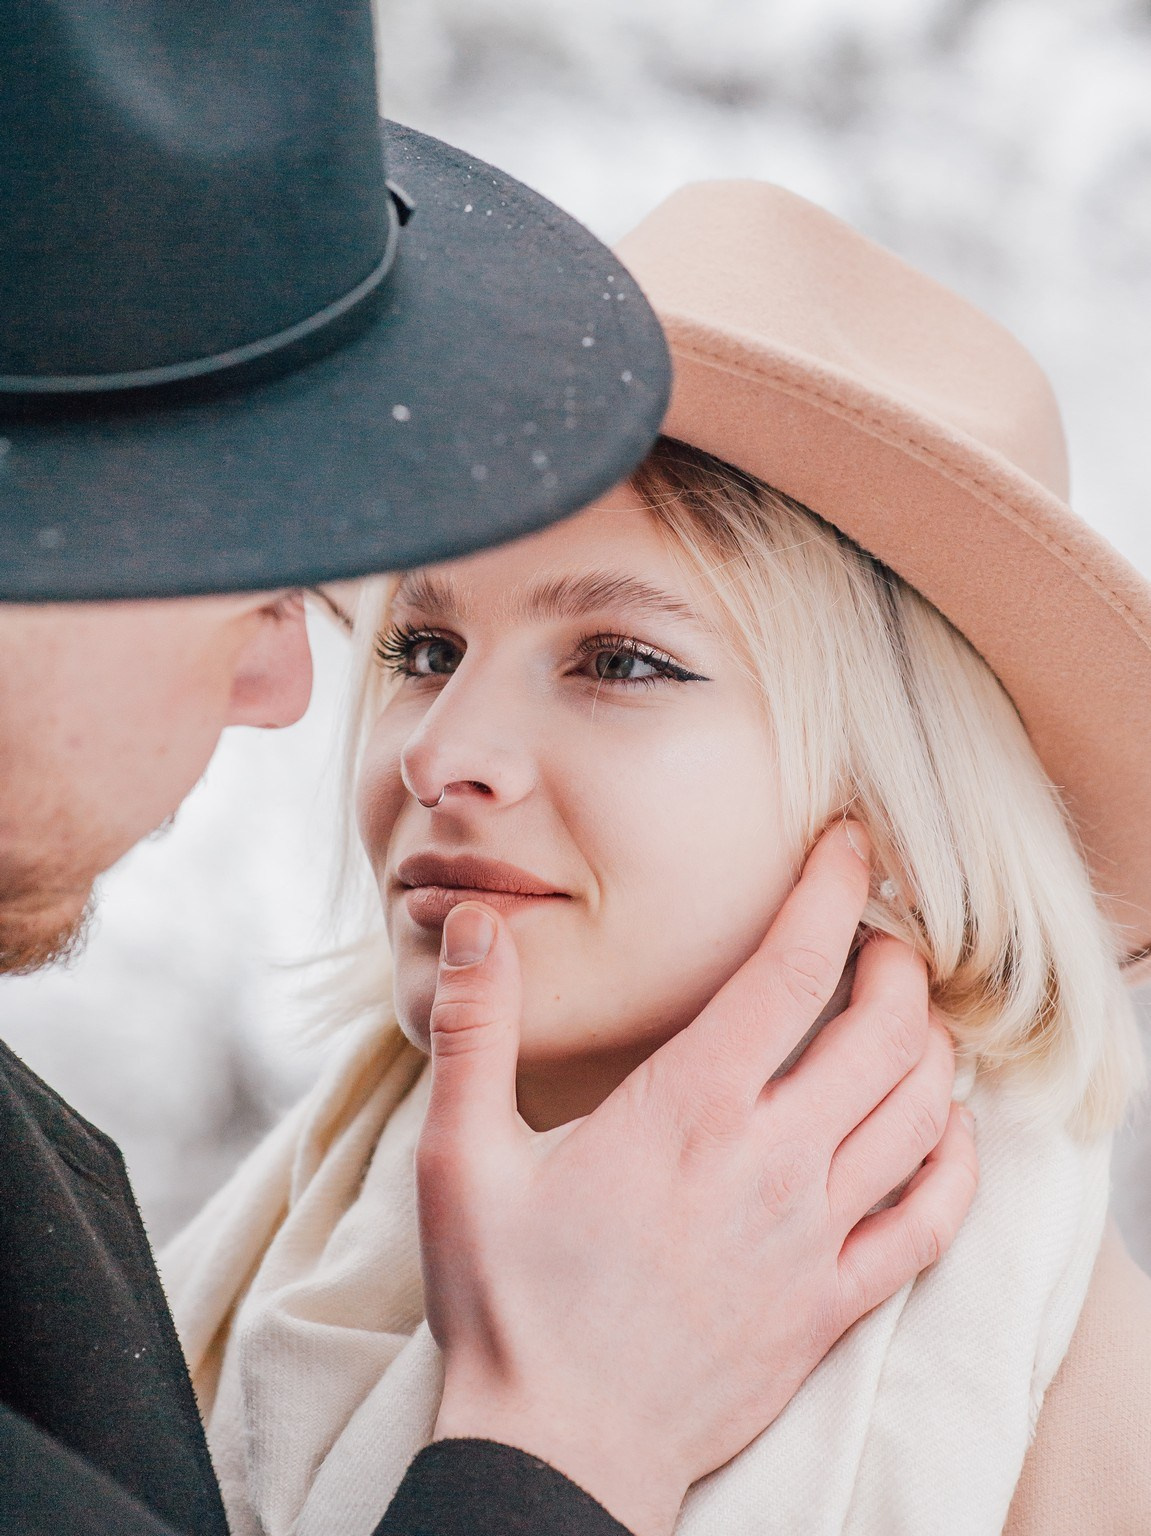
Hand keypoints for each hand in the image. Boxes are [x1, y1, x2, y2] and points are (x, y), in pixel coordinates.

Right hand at [417, 822, 977, 1535]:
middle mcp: (770, 1162)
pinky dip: (956, 1160)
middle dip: (896, 963)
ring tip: (907, 1018)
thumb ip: (476, 1032)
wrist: (556, 1450)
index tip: (850, 846)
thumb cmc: (507, 1302)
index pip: (792, 970)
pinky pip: (933, 1220)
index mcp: (688, 1111)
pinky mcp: (832, 1304)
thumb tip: (473, 927)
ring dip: (929, 1047)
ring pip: (922, 1113)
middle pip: (883, 1031)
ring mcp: (813, 1237)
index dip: (833, 891)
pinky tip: (944, 1133)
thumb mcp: (462, 1157)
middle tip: (876, 938)